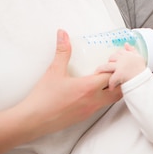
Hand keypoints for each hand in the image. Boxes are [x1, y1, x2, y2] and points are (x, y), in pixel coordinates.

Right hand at [0, 30, 121, 153]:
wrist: (33, 120)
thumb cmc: (44, 96)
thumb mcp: (54, 71)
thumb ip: (62, 51)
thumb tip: (63, 33)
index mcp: (89, 88)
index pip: (112, 76)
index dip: (115, 67)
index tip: (112, 58)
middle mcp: (93, 101)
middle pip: (118, 91)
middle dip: (120, 79)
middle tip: (115, 69)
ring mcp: (90, 111)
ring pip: (110, 100)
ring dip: (112, 89)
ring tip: (107, 78)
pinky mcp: (84, 117)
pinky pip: (100, 106)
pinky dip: (103, 97)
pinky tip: (93, 90)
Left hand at [96, 44, 145, 88]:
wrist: (143, 80)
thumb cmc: (142, 70)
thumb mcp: (139, 57)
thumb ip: (132, 50)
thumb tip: (126, 44)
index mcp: (128, 54)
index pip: (119, 52)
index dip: (117, 56)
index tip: (116, 60)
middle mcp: (123, 59)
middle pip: (111, 57)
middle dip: (110, 61)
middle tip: (109, 67)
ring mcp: (120, 66)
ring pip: (106, 66)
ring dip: (101, 70)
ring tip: (97, 73)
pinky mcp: (119, 74)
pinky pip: (111, 79)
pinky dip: (111, 84)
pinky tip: (111, 88)